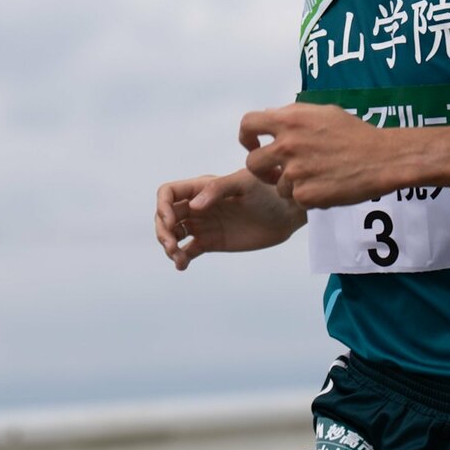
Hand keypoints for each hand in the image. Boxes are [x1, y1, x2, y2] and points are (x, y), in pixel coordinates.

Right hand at [155, 168, 305, 269]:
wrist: (287, 213)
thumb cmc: (268, 191)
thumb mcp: (244, 184)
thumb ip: (218, 190)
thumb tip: (193, 207)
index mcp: (202, 187)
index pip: (168, 193)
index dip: (162, 207)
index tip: (171, 222)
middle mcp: (198, 205)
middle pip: (166, 216)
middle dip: (162, 231)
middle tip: (172, 246)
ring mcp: (204, 224)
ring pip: (173, 234)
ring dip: (168, 246)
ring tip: (178, 257)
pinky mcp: (211, 242)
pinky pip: (188, 251)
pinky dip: (180, 258)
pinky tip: (182, 266)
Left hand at [241, 103, 402, 208]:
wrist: (383, 158)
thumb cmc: (356, 134)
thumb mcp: (323, 113)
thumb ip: (294, 116)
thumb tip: (271, 118)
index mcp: (290, 120)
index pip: (248, 124)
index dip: (247, 136)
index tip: (255, 145)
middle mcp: (287, 145)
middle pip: (252, 163)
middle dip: (262, 170)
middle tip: (276, 172)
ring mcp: (295, 172)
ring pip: (276, 186)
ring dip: (290, 185)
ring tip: (316, 177)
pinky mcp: (305, 195)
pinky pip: (295, 199)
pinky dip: (308, 196)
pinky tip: (326, 186)